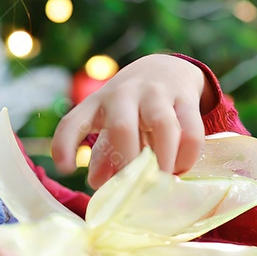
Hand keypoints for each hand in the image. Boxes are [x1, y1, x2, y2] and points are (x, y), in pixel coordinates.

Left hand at [51, 54, 212, 189]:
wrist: (166, 68)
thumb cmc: (131, 106)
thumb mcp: (109, 123)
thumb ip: (103, 154)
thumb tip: (99, 185)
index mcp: (97, 104)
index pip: (73, 122)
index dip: (64, 145)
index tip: (65, 169)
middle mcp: (123, 94)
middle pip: (122, 128)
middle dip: (129, 163)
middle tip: (136, 187)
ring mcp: (156, 93)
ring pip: (163, 126)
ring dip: (164, 161)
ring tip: (163, 180)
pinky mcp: (185, 97)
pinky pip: (191, 132)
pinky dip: (187, 156)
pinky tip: (180, 166)